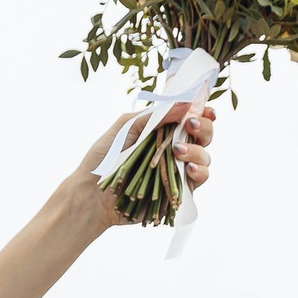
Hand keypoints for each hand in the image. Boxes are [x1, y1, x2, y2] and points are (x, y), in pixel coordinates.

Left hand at [65, 103, 216, 232]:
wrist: (92, 194)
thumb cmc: (103, 159)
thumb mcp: (126, 126)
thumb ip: (156, 114)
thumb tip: (185, 103)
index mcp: (162, 132)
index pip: (190, 119)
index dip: (202, 113)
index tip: (205, 109)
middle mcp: (173, 151)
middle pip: (203, 136)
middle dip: (203, 128)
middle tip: (191, 125)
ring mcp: (177, 172)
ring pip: (205, 158)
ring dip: (198, 151)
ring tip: (179, 151)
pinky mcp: (177, 193)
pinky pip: (198, 181)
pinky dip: (199, 172)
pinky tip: (188, 168)